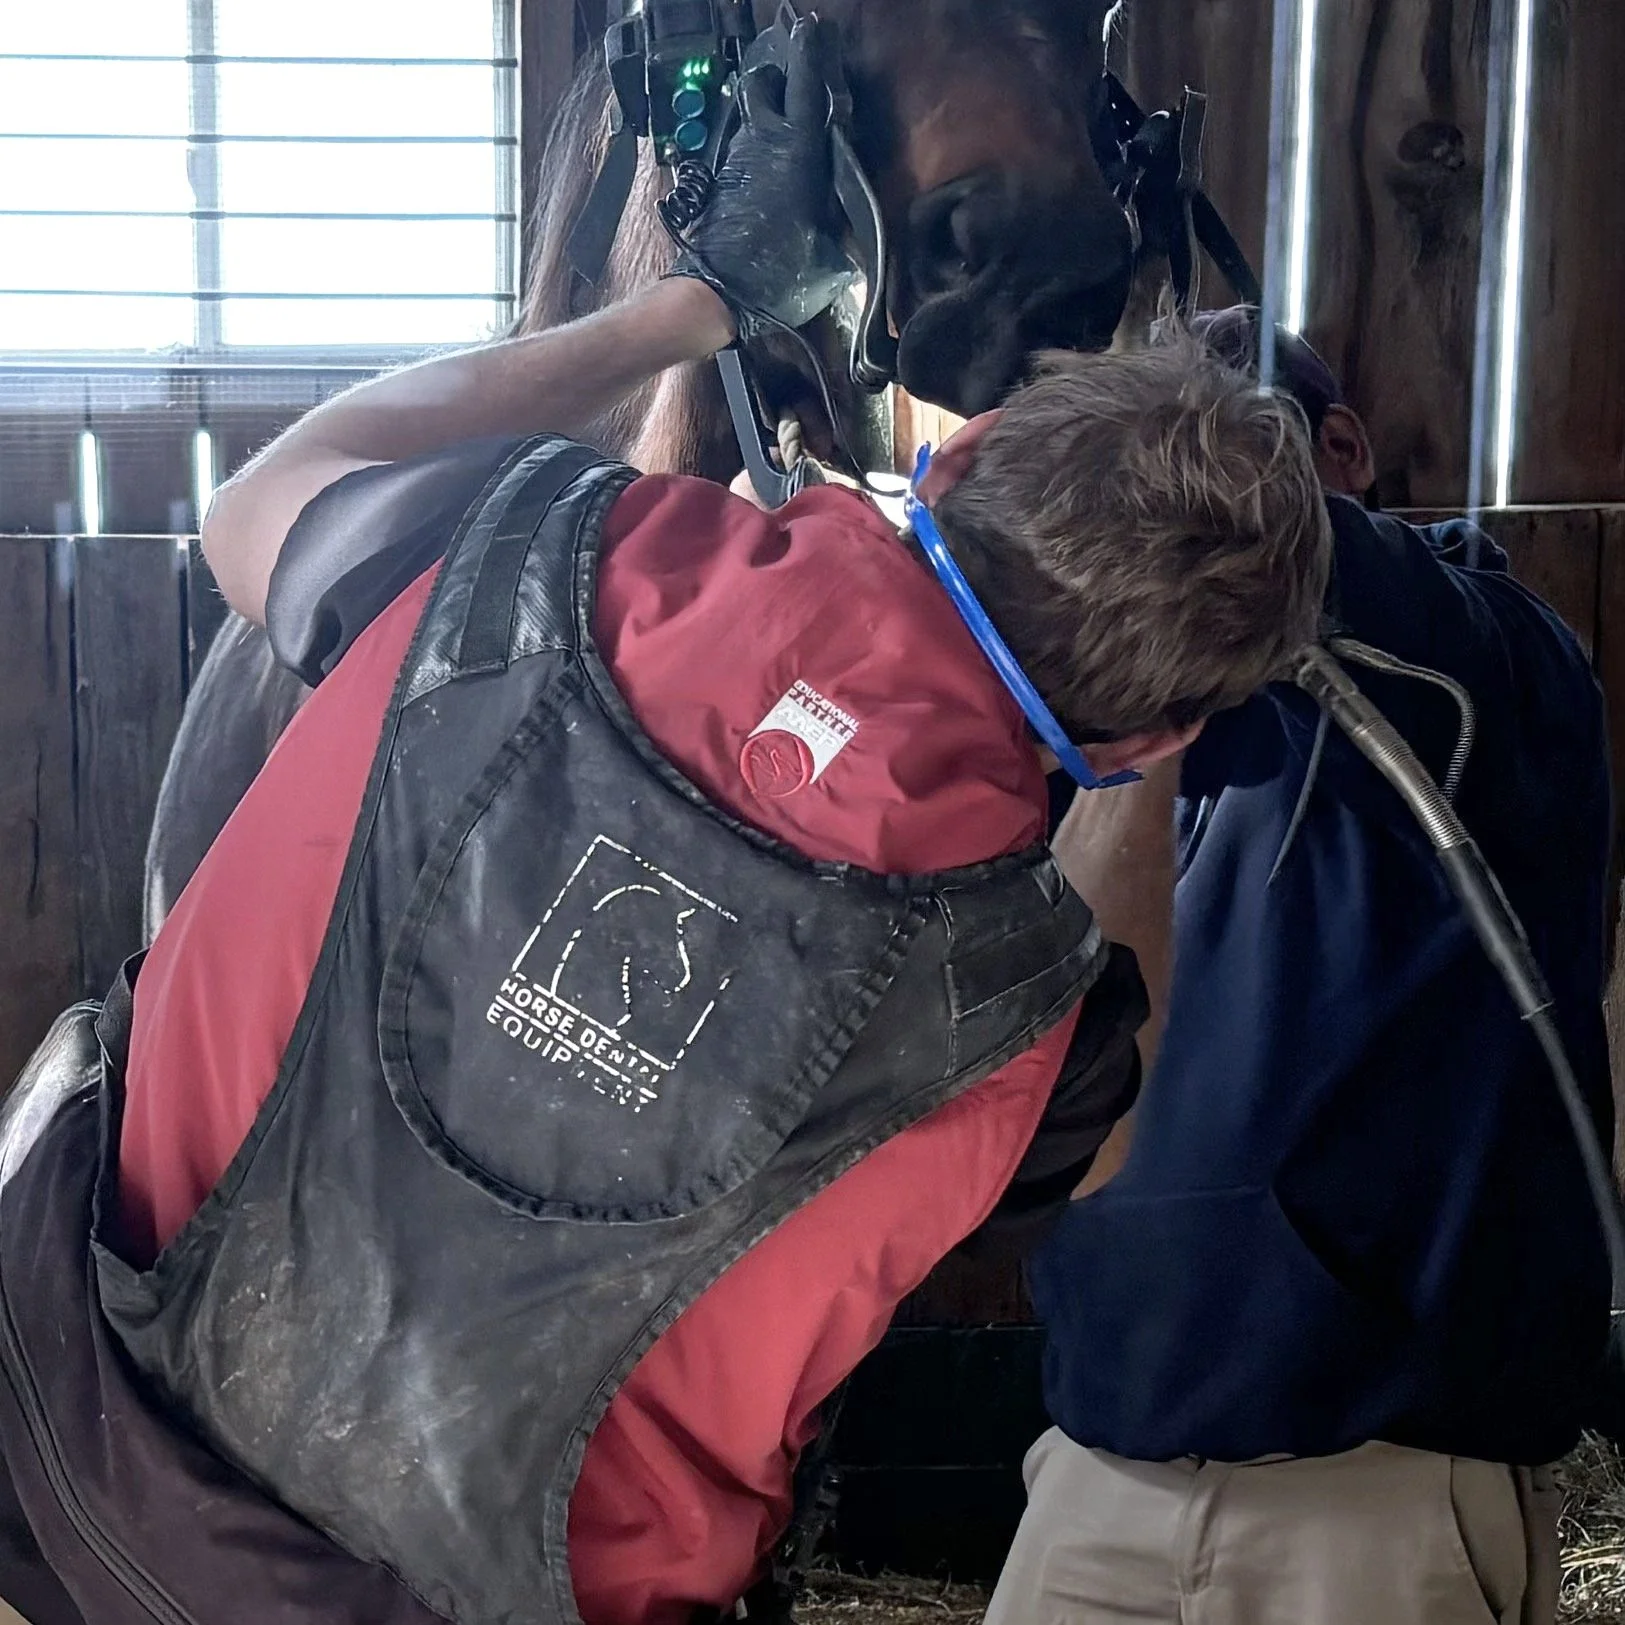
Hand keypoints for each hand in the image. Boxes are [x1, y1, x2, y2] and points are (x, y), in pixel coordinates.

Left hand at [666, 17, 854, 338]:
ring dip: (765, 116)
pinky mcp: (721, 176)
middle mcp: (764, 143)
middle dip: (776, 78)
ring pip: (751, 116)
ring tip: (782, 133)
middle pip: (763, 84)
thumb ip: (841, 222)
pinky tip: (767, 172)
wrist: (719, 291)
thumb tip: (852, 221)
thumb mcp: (829, 252)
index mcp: (797, 151)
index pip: (804, 84)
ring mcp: (738, 156)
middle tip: (792, 89)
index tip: (814, 29)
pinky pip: (743, 147)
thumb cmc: (779, 272)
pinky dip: (756, 149)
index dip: (810, 52)